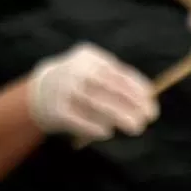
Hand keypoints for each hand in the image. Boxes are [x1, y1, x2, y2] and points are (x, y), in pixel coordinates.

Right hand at [29, 44, 157, 139]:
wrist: (39, 92)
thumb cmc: (79, 85)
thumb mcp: (95, 73)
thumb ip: (118, 83)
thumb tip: (148, 99)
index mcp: (89, 57)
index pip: (118, 73)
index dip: (138, 90)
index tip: (152, 104)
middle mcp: (76, 70)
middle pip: (108, 87)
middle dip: (132, 104)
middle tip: (148, 118)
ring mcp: (65, 89)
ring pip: (96, 103)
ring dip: (119, 116)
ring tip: (136, 127)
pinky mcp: (57, 110)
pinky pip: (80, 120)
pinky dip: (95, 127)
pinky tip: (107, 132)